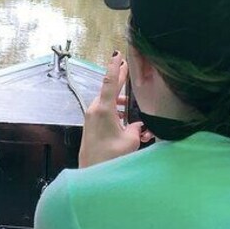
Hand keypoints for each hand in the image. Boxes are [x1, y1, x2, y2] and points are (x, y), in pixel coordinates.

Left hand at [79, 51, 153, 167]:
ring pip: (107, 102)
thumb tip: (139, 124)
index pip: (110, 82)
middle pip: (108, 91)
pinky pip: (103, 112)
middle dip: (119, 84)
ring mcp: (90, 118)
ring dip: (118, 102)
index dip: (115, 67)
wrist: (90, 175)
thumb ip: (136, 128)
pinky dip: (114, 112)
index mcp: (104, 109)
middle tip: (128, 72)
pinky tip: (124, 121)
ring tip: (130, 107)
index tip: (118, 54)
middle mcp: (94, 110)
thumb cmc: (109, 158)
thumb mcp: (130, 141)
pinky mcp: (90, 126)